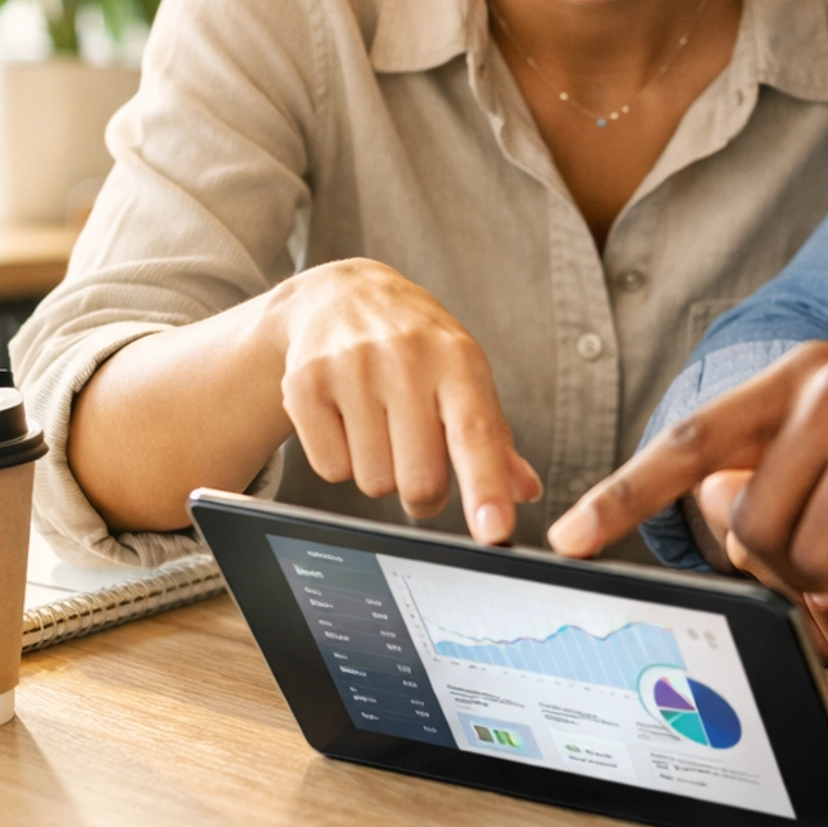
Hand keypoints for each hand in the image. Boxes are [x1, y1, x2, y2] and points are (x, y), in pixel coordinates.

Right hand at [269, 259, 539, 538]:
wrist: (342, 296)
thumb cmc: (416, 344)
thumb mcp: (463, 374)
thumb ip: (493, 436)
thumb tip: (523, 492)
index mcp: (456, 360)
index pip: (474, 433)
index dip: (485, 486)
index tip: (494, 530)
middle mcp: (404, 360)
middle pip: (419, 481)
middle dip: (423, 491)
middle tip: (419, 458)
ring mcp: (350, 369)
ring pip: (373, 482)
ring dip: (380, 471)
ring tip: (379, 424)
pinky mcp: (304, 385)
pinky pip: (330, 469)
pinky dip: (341, 459)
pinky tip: (346, 418)